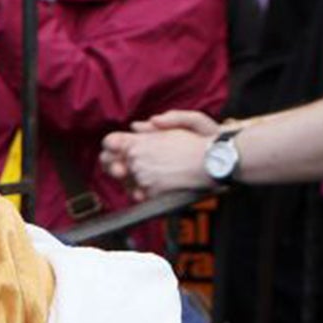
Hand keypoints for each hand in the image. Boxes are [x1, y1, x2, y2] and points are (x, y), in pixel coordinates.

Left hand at [100, 111, 222, 198]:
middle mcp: (136, 159)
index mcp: (138, 142)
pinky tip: (158, 185)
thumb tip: (134, 127)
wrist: (213, 162)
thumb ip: (149, 128)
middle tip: (128, 169)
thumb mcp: (172, 127)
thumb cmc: (196, 142)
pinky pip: (140, 195)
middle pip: (113, 165)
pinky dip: (145, 193)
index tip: (117, 152)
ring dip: (134, 180)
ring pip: (126, 181)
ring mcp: (143, 177)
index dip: (112, 148)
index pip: (109, 143)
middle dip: (119, 167)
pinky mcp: (152, 192)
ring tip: (153, 176)